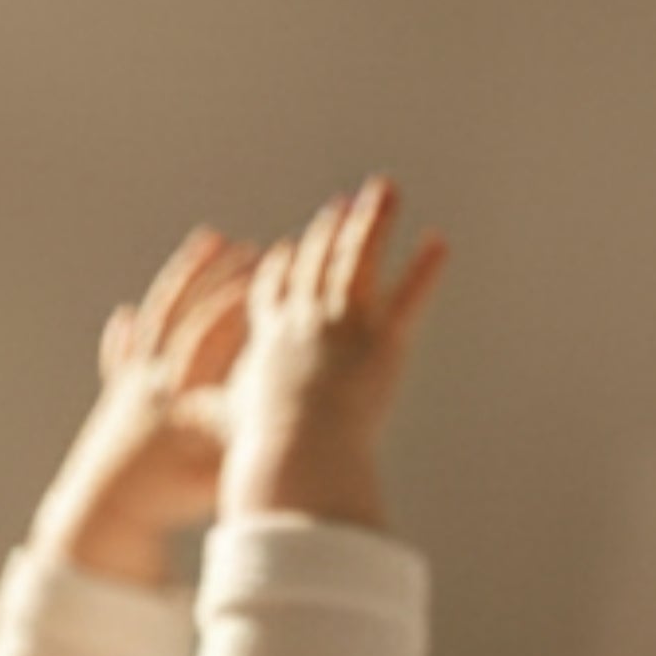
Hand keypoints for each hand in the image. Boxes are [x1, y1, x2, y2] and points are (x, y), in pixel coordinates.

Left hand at [27, 227, 260, 587]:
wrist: (105, 517)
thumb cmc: (171, 500)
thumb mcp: (220, 470)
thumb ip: (250, 437)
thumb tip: (301, 421)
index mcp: (186, 394)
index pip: (217, 333)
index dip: (245, 302)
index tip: (274, 279)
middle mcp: (155, 379)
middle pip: (189, 313)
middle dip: (222, 280)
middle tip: (253, 252)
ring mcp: (132, 383)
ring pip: (159, 318)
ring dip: (186, 281)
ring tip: (210, 245)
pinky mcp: (114, 397)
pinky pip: (120, 358)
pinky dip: (124, 339)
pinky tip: (127, 318)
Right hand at [220, 179, 447, 532]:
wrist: (295, 451)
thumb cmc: (262, 453)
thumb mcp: (232, 434)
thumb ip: (230, 432)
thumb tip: (219, 463)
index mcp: (268, 340)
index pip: (272, 292)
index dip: (282, 269)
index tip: (288, 249)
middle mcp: (305, 321)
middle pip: (316, 263)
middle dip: (329, 232)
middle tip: (340, 206)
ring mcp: (345, 323)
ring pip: (359, 258)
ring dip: (373, 221)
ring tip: (384, 191)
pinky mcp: (383, 339)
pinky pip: (409, 295)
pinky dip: (424, 268)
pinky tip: (437, 243)